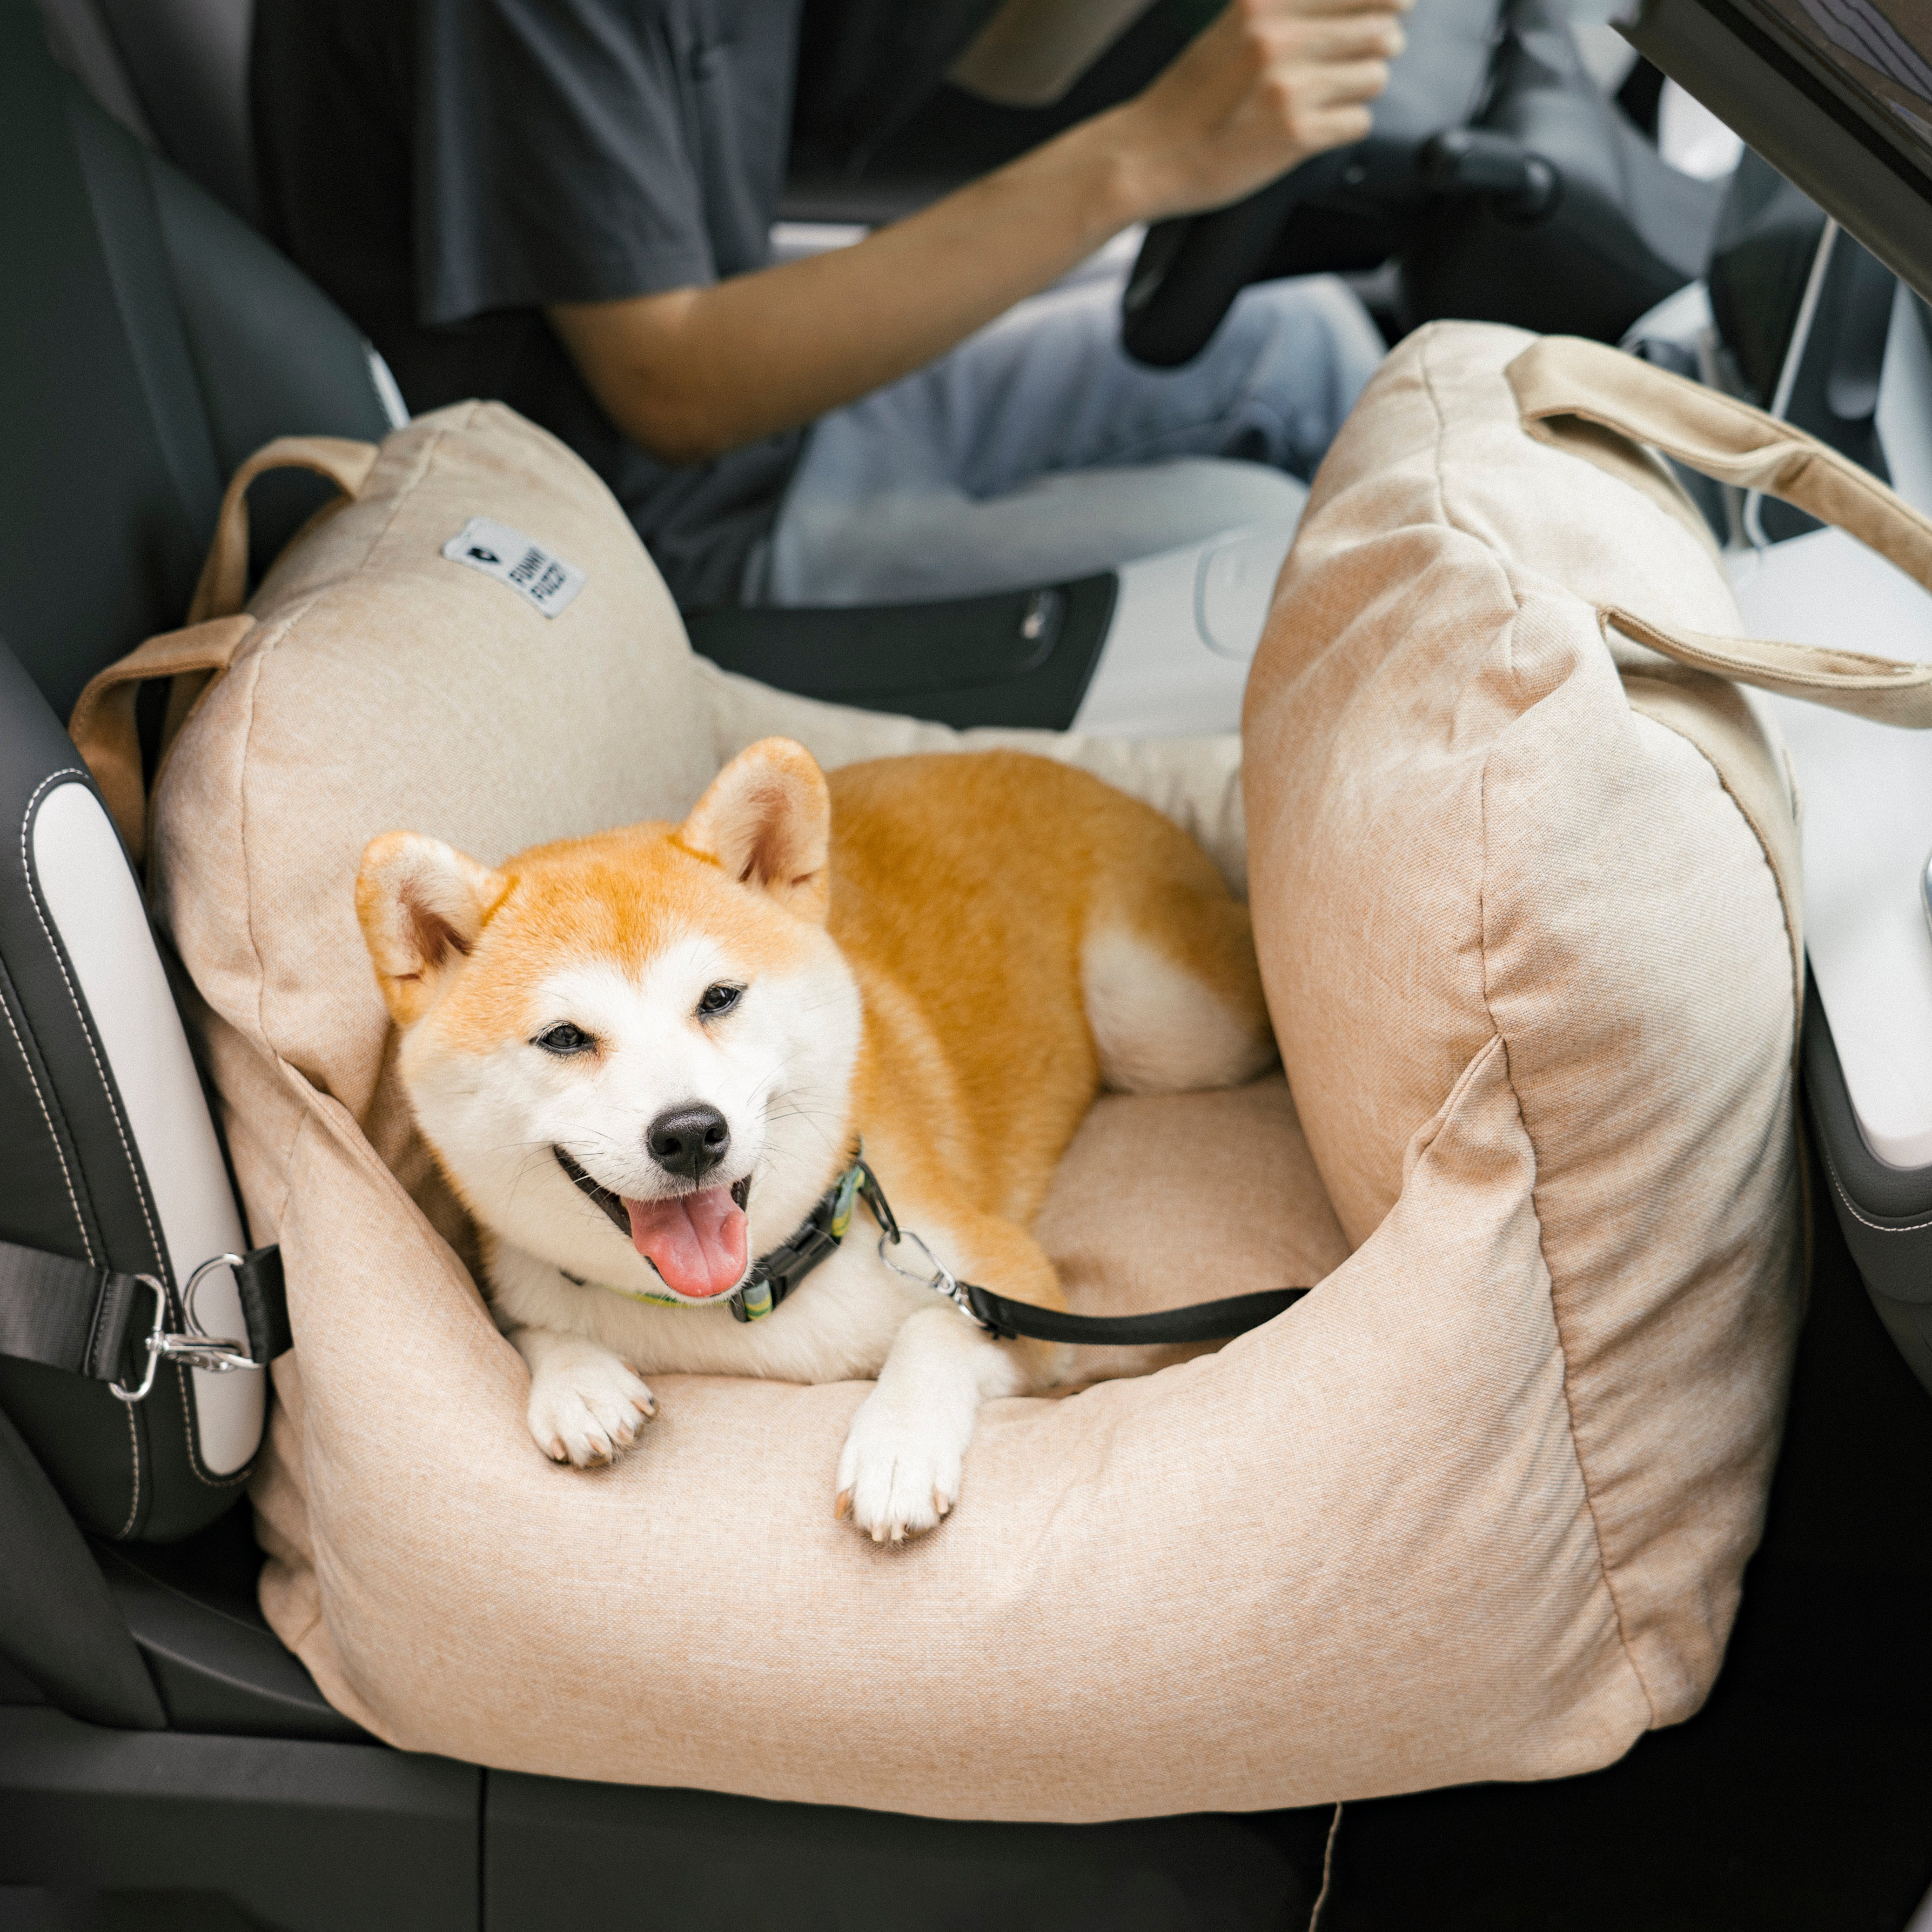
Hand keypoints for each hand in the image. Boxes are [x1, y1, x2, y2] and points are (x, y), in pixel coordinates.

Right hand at [1114, 0, 1411, 222]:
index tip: (1398, 4)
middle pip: (1382, 27)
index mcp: (1266, 3)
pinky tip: (1314, 127)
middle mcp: (1279, 38)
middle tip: (1356, 58)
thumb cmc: (1190, 96)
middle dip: (1379, 44)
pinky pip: (1358, 122)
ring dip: (1360, 87)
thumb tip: (1364, 4)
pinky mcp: (1296, 136)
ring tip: (1326, 95)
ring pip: (1376, 76)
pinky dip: (1343, 126)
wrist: (1146, 156)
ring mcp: (1290, 89)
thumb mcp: (1236, 24)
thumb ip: (1290, 7)